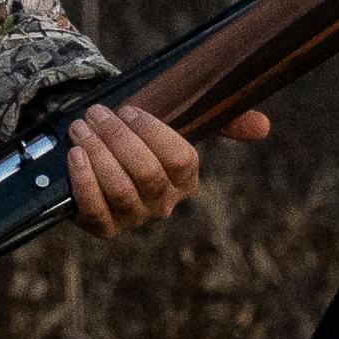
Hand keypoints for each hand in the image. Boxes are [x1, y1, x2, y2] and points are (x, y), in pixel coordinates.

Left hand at [62, 100, 268, 237]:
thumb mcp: (179, 124)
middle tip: (96, 113)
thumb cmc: (142, 137)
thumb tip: (264, 126)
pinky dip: (83, 182)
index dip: (153, 133)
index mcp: (186, 180)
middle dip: (118, 139)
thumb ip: (224, 121)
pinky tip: (75, 156)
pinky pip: (95, 211)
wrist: (103, 154)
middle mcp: (163, 204)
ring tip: (81, 128)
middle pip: (147, 174)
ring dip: (98, 155)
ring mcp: (134, 219)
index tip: (130, 110)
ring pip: (121, 191)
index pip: (181, 160)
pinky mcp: (103, 228)